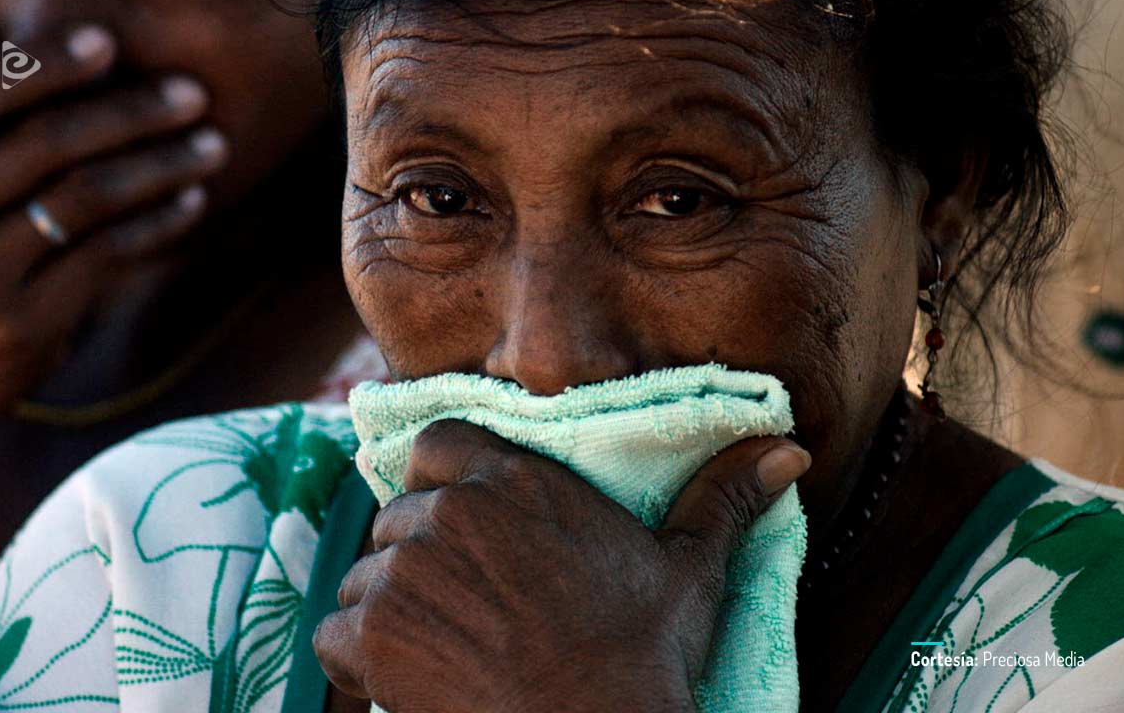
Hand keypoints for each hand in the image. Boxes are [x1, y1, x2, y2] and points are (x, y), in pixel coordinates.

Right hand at [0, 15, 227, 432]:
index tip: (105, 42)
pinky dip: (154, 222)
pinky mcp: (27, 319)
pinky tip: (191, 201)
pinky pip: (105, 254)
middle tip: (192, 93)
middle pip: (45, 143)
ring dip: (159, 165)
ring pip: (86, 198)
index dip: (43, 65)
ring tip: (211, 145)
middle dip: (128, 112)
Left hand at [313, 419, 811, 712]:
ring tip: (450, 646)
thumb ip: (722, 498)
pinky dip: (362, 658)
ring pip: (366, 575)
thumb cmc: (643, 659)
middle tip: (470, 605)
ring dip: (392, 606)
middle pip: (400, 516)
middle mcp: (451, 513)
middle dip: (422, 555)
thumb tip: (788, 447)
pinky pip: (335, 632)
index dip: (444, 481)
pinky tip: (415, 678)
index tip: (465, 521)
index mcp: (517, 482)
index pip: (438, 445)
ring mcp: (404, 571)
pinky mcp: (371, 634)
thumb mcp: (689, 572)